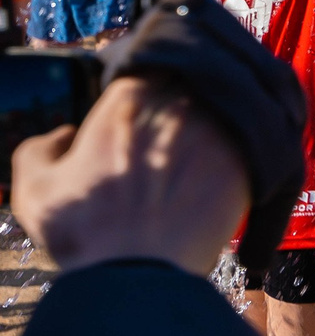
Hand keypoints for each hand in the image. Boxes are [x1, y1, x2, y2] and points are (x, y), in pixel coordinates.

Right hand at [10, 75, 250, 274]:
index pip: (153, 59)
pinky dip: (248, 148)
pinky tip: (225, 167)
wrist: (136, 276)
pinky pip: (258, 141)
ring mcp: (226, 130)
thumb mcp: (35, 183)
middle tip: (177, 119)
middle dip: (187, 94)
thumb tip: (65, 135)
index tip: (146, 90)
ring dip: (221, 117)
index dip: (149, 73)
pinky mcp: (253, 163)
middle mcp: (186, 102)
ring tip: (202, 144)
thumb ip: (42, 145)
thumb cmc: (84, 230)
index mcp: (134, 95)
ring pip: (232, 106)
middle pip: (196, 80)